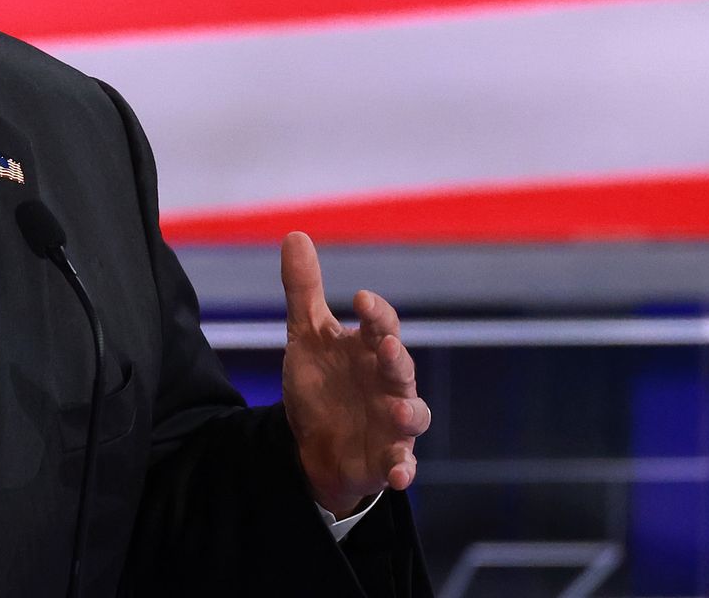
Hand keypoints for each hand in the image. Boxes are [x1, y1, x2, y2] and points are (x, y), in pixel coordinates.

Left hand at [279, 231, 431, 518]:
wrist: (315, 443)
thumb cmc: (323, 383)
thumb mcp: (306, 338)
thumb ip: (304, 290)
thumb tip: (295, 234)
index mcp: (369, 351)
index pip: (379, 326)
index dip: (375, 314)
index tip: (361, 300)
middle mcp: (388, 384)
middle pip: (401, 368)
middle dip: (395, 358)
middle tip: (385, 346)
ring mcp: (393, 423)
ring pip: (413, 416)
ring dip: (408, 413)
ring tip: (397, 410)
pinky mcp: (388, 459)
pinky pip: (401, 465)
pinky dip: (403, 469)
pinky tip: (400, 475)